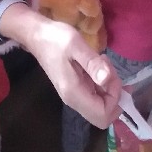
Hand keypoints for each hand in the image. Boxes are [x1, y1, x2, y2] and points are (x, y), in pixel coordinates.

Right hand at [0, 4, 121, 127]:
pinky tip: (99, 66)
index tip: (111, 75)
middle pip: (103, 116)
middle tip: (110, 71)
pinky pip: (95, 97)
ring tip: (104, 64)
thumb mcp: (76, 45)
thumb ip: (92, 63)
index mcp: (74, 93)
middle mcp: (74, 101)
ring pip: (100, 106)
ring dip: (109, 89)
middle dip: (115, 96)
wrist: (37, 36)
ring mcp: (73, 96)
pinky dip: (103, 85)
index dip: (115, 98)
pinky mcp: (74, 89)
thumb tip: (107, 79)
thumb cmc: (55, 39)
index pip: (103, 115)